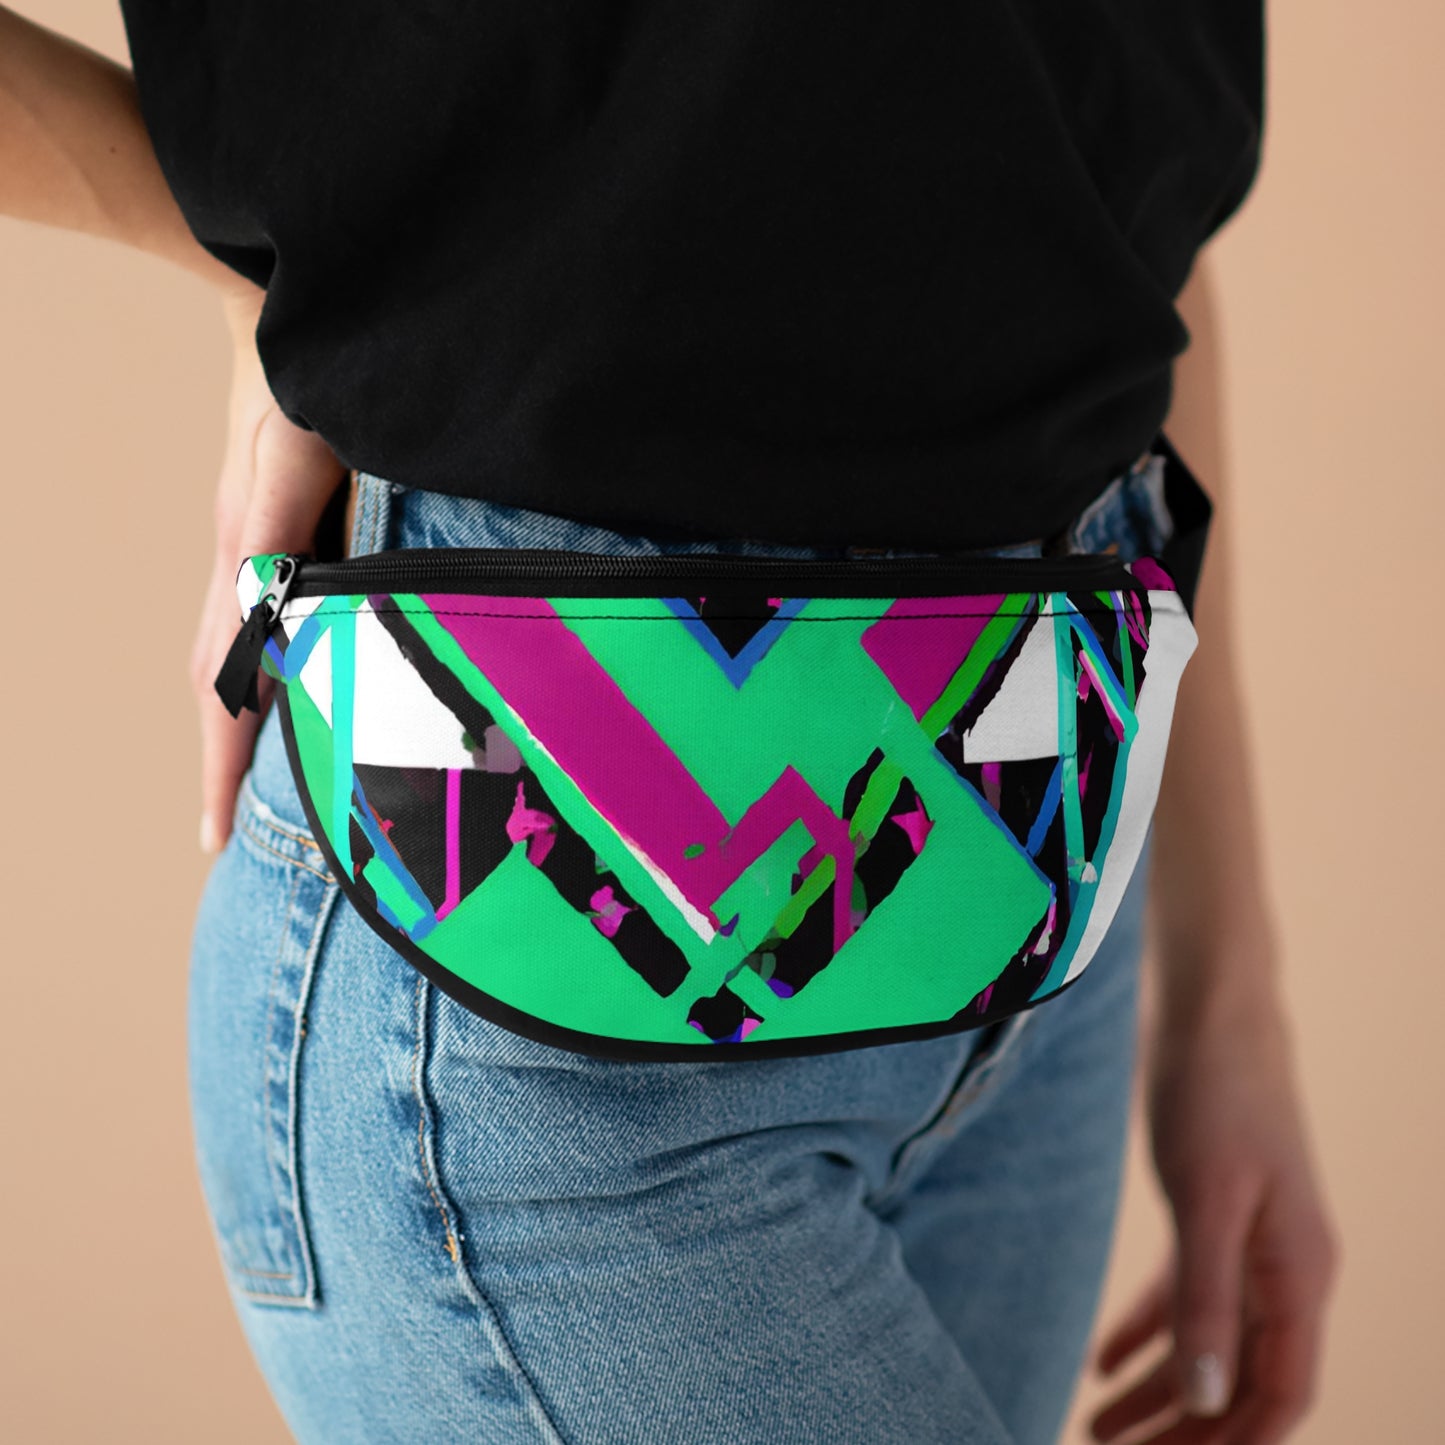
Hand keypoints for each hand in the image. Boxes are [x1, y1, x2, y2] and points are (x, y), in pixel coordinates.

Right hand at [190, 286, 347, 852]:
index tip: (214, 837)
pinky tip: (294, 686)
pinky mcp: (280, 527)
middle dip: (223, 761)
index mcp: (247, 556)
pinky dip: (265, 668)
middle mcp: (245, 560)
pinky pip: (263, 617)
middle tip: (225, 836)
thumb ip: (278, 529)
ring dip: (241, 721)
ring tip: (253, 786)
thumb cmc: (298, 370)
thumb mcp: (294, 449)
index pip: (223, 681)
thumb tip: (265, 615)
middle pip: (218, 681)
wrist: (279, 303)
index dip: (222, 762)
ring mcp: (258, 544)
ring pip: (236, 653)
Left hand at [1088, 975, 1340, 1443]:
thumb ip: (1207, 1297)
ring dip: (1157, 1392)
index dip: (1232, 1444)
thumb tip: (1208, 1402)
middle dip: (1183, 1430)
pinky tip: (1102, 1362)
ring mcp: (1249, 1240)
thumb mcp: (1208, 1198)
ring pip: (1208, 1342)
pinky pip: (1185, 1295)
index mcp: (1300, 1273)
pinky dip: (1147, 1331)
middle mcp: (1283, 1268)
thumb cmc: (1217, 1093)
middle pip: (1239, 1379)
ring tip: (1093, 1427)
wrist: (1211, 1010)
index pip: (1281, 1394)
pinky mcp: (1212, 1213)